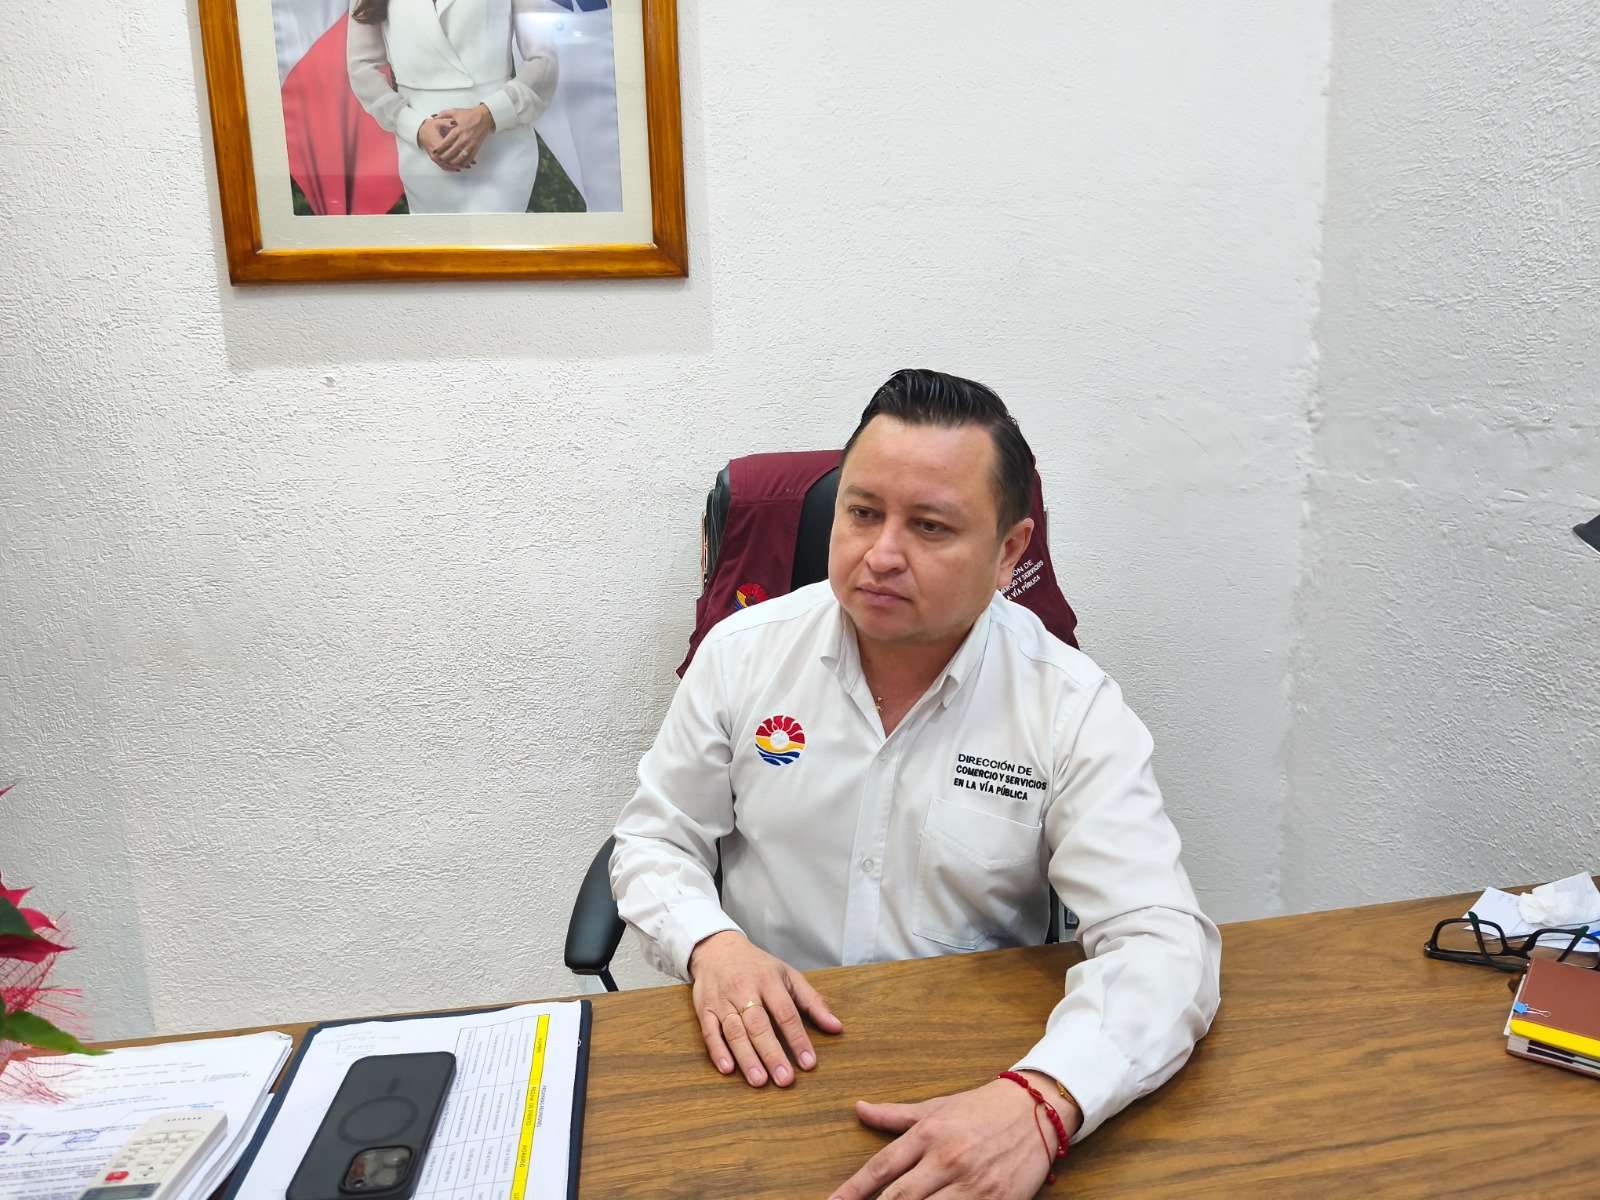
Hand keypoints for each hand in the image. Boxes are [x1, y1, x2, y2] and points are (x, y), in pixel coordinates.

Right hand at [416, 117, 464, 171]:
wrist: (420, 131)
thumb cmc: (429, 126)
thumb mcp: (437, 122)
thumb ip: (446, 122)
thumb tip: (454, 122)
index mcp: (437, 143)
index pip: (450, 150)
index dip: (460, 152)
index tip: (468, 153)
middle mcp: (436, 152)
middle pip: (450, 160)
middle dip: (461, 162)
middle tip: (470, 163)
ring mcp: (434, 157)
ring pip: (447, 165)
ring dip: (457, 166)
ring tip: (466, 166)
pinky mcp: (434, 159)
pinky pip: (443, 166)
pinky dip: (451, 168)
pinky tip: (457, 168)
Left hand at [429, 104, 494, 168]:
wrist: (484, 117)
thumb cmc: (470, 114)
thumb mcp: (455, 111)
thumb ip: (444, 114)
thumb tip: (434, 116)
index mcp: (458, 130)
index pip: (446, 142)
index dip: (440, 148)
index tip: (435, 151)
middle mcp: (464, 138)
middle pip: (452, 151)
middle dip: (445, 156)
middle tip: (440, 159)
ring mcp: (471, 143)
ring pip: (461, 156)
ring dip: (454, 161)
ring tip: (449, 163)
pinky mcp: (477, 146)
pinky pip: (471, 157)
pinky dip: (466, 162)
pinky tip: (462, 164)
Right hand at [688, 930, 842, 1087]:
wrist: (717, 949)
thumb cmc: (758, 967)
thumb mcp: (788, 976)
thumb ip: (812, 1001)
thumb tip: (836, 1027)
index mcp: (768, 980)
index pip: (786, 1013)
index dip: (798, 1038)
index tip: (809, 1063)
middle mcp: (744, 990)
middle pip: (759, 1025)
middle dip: (772, 1053)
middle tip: (784, 1079)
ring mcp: (722, 1001)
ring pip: (734, 1031)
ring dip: (746, 1057)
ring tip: (759, 1080)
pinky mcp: (704, 1009)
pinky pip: (709, 1032)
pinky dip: (717, 1051)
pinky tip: (727, 1069)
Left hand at [829, 1075, 1080, 1199]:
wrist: (1035, 1108)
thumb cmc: (982, 1107)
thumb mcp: (937, 1106)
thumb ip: (896, 1115)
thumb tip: (859, 1109)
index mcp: (929, 1133)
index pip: (882, 1167)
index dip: (853, 1190)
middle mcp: (947, 1158)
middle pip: (900, 1197)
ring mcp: (973, 1184)